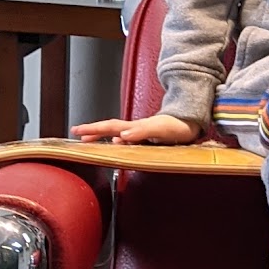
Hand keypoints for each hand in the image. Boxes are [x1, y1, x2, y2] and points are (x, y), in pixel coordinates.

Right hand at [71, 111, 204, 144]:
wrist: (192, 123)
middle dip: (92, 130)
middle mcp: (135, 129)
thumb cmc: (178, 127)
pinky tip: (115, 144)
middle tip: (76, 132)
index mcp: (135, 127)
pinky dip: (115, 140)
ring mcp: (141, 132)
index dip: (93, 129)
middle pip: (109, 128)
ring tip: (88, 139)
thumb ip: (141, 131)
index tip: (77, 131)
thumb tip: (121, 136)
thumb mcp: (160, 129)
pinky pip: (125, 138)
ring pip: (116, 132)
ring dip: (102, 135)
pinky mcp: (147, 137)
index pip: (110, 127)